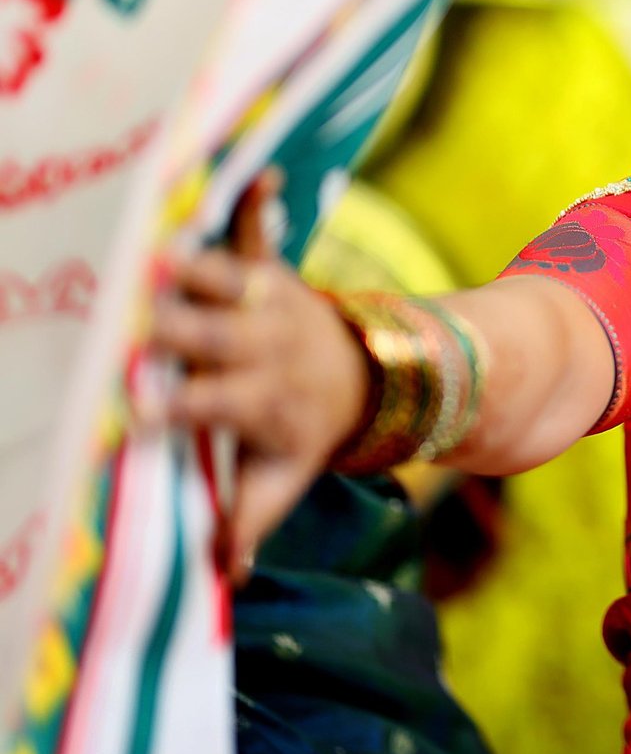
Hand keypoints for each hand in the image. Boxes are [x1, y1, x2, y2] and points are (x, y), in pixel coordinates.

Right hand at [146, 170, 369, 581]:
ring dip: (200, 265)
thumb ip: (251, 522)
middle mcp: (264, 349)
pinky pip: (264, 232)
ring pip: (232, 281)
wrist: (378, 377)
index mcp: (260, 402)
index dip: (177, 409)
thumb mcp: (285, 480)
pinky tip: (261, 172)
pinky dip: (261, 203)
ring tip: (157, 248)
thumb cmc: (306, 433)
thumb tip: (222, 581)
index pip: (212, 407)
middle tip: (128, 321)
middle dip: (175, 331)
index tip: (135, 411)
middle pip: (216, 338)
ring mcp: (272, 304)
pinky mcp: (275, 269)